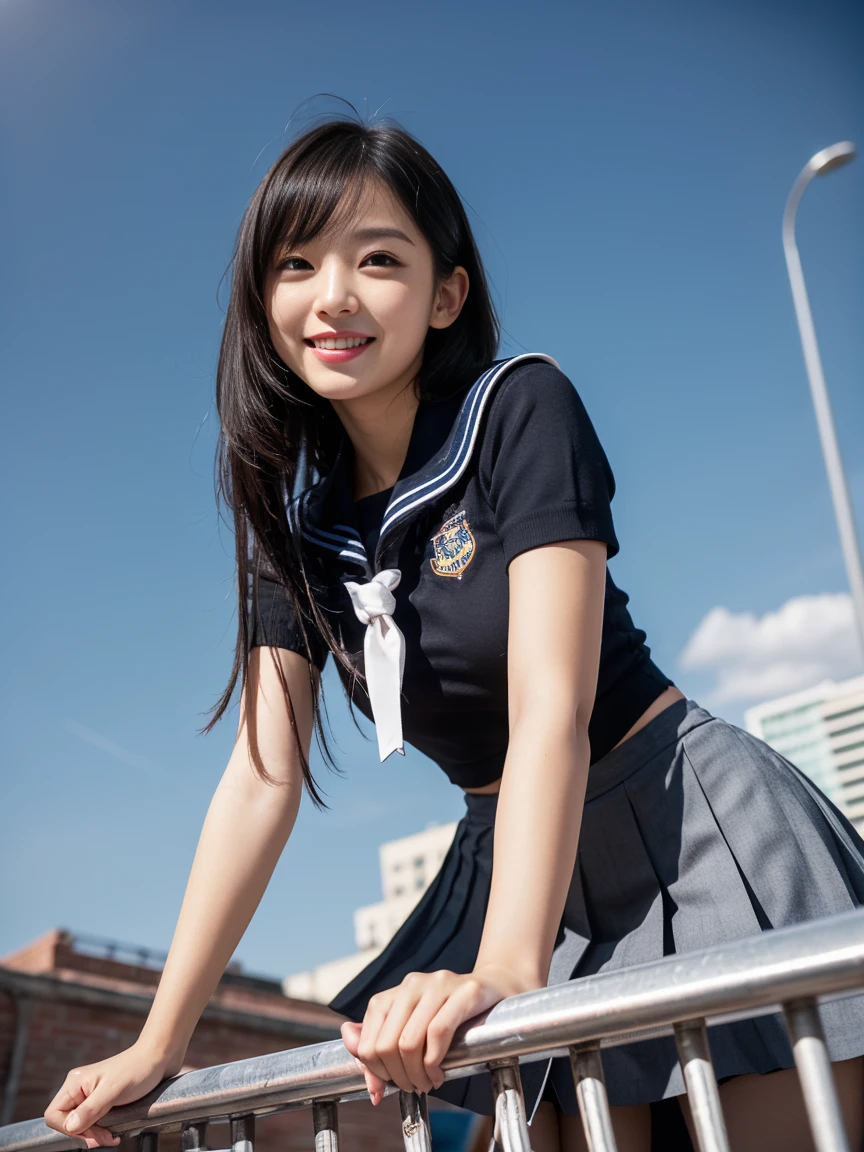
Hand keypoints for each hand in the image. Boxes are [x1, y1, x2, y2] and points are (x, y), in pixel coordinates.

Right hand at [44, 1042, 183, 1148]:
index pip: (54, 1115)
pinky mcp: (102, 1101)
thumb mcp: (113, 1091)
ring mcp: (91, 1095)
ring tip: (113, 1136)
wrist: (159, 1058)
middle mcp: (79, 1089)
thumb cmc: (137, 1069)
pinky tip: (115, 1132)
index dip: (68, 1130)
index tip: (91, 1134)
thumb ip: (90, 1110)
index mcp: (75, 1083)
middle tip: (107, 1138)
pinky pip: (94, 1123)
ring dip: (95, 1135)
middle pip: (68, 1123)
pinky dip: (102, 1131)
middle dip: (85, 1135)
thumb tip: (70, 1127)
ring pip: (81, 1125)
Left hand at [340, 964, 537, 1104]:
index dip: (374, 1069)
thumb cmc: (454, 1015)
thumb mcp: (413, 1026)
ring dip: (417, 1075)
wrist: (498, 989)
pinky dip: (434, 1062)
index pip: (369, 1037)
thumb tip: (348, 1039)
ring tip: (428, 1082)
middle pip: (387, 1043)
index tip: (389, 1086)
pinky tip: (440, 1072)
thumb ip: (378, 1038)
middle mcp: (414, 984)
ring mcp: (440, 984)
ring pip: (409, 1041)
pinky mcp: (466, 992)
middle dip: (397, 1077)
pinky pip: (438, 1032)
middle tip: (413, 1087)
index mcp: (396, 993)